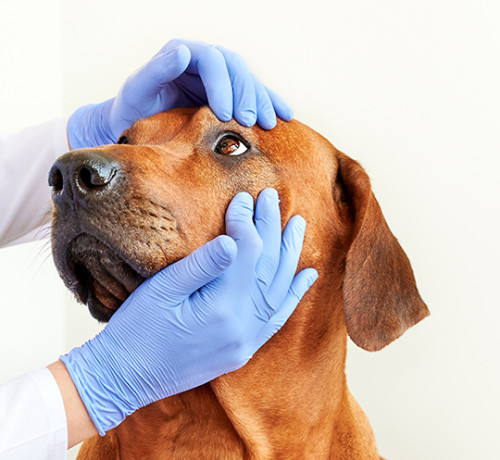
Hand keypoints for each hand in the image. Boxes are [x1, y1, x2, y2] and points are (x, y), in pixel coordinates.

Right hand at [60, 189, 316, 434]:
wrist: (125, 378)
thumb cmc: (137, 330)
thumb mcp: (162, 291)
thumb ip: (203, 265)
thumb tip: (235, 239)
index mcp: (221, 308)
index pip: (246, 252)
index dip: (246, 221)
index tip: (242, 197)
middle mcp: (243, 327)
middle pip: (267, 266)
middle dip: (272, 228)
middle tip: (274, 198)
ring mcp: (246, 341)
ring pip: (279, 289)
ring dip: (289, 255)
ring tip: (297, 225)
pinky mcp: (244, 349)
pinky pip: (276, 318)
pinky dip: (293, 294)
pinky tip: (306, 275)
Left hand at [68, 39, 293, 148]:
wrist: (137, 124)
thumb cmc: (134, 107)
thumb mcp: (138, 88)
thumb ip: (157, 70)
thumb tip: (184, 52)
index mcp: (185, 54)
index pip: (213, 61)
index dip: (223, 86)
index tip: (225, 114)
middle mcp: (205, 61)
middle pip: (237, 69)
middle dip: (246, 95)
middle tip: (250, 122)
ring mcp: (219, 78)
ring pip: (249, 81)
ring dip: (262, 101)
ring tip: (271, 123)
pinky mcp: (228, 94)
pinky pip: (253, 95)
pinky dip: (270, 103)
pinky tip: (284, 115)